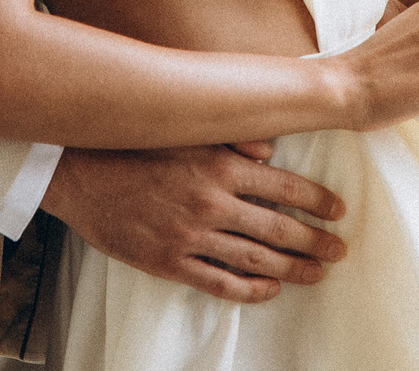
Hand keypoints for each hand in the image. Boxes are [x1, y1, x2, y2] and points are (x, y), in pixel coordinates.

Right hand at [39, 143, 346, 303]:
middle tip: (340, 249)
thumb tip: (271, 148)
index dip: (317, 201)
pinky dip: (250, 288)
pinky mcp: (169, 261)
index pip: (285, 186)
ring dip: (293, 267)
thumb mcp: (186, 129)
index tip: (338, 210)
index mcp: (220, 165)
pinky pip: (219, 282)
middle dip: (316, 240)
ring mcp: (191, 236)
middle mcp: (212, 202)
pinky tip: (270, 289)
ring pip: (256, 258)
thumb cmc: (134, 145)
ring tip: (317, 272)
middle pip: (279, 228)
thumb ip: (232, 138)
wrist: (79, 172)